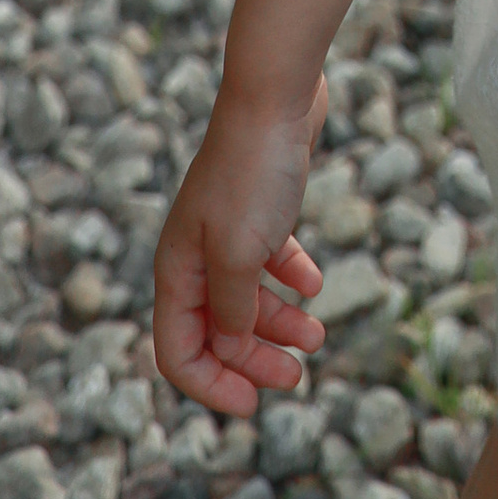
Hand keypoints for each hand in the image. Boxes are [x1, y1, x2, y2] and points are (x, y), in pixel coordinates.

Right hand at [153, 75, 330, 414]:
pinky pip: (270, 259)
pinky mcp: (261, 207)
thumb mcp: (241, 255)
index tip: (254, 404)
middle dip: (254, 360)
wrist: (276, 94)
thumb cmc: (253, 173)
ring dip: (279, 324)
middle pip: (217, 331)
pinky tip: (313, 284)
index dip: (210, 385)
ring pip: (247, 298)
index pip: (177, 350)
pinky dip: (290, 278)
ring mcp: (228, 230)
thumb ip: (232, 311)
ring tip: (320, 335)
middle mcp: (196, 254)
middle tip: (298, 377)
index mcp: (178, 270)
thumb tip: (230, 351)